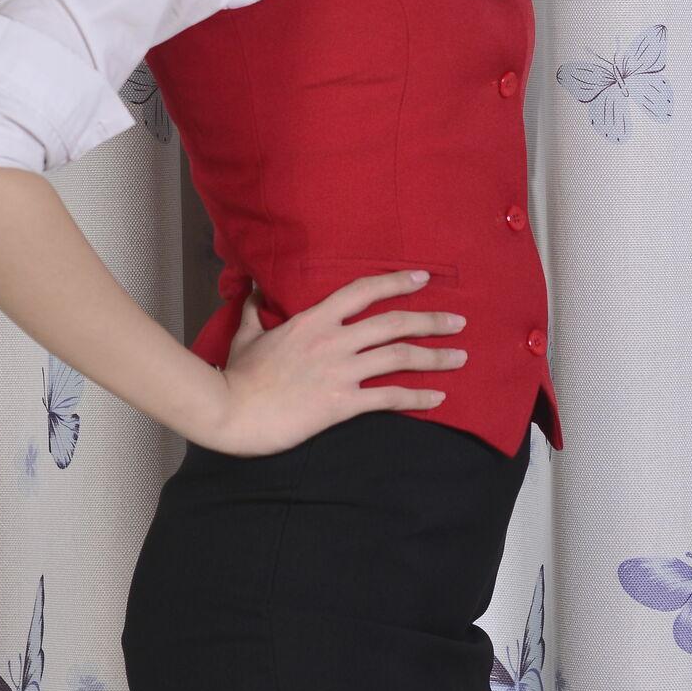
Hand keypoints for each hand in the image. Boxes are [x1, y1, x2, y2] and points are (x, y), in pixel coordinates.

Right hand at [208, 269, 466, 456]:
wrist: (230, 412)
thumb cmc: (237, 375)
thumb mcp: (246, 335)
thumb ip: (255, 310)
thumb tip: (252, 288)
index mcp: (313, 320)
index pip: (362, 292)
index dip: (395, 282)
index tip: (422, 278)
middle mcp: (333, 340)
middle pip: (393, 323)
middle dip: (431, 321)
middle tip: (459, 321)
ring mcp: (339, 371)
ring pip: (399, 357)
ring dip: (435, 356)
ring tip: (460, 357)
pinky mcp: (341, 403)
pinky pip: (389, 397)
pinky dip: (418, 396)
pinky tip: (438, 398)